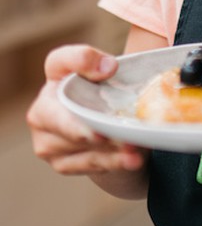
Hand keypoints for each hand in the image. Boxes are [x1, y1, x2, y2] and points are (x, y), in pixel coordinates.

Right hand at [27, 44, 147, 176]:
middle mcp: (42, 109)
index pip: (60, 60)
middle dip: (86, 128)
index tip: (111, 69)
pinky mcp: (61, 162)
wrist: (105, 124)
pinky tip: (131, 160)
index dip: (82, 61)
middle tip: (108, 132)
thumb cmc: (104, 90)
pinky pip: (88, 164)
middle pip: (62, 118)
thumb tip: (108, 67)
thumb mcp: (107, 70)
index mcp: (56, 76)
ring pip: (79, 145)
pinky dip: (112, 162)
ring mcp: (47, 140)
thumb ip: (103, 62)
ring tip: (134, 149)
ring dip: (108, 149)